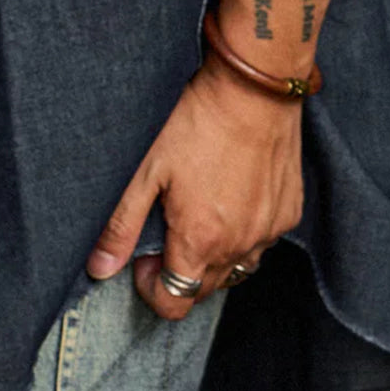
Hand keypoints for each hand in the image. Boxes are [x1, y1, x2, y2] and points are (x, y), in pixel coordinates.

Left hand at [85, 59, 304, 319]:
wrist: (253, 87)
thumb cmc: (196, 122)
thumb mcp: (147, 169)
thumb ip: (122, 226)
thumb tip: (99, 269)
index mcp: (201, 242)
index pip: (176, 302)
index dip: (152, 288)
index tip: (144, 257)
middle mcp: (240, 246)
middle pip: (206, 289)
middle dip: (181, 270)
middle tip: (168, 226)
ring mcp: (269, 231)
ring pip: (237, 267)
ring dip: (214, 254)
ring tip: (199, 210)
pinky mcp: (290, 212)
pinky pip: (263, 240)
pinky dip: (244, 231)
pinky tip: (230, 195)